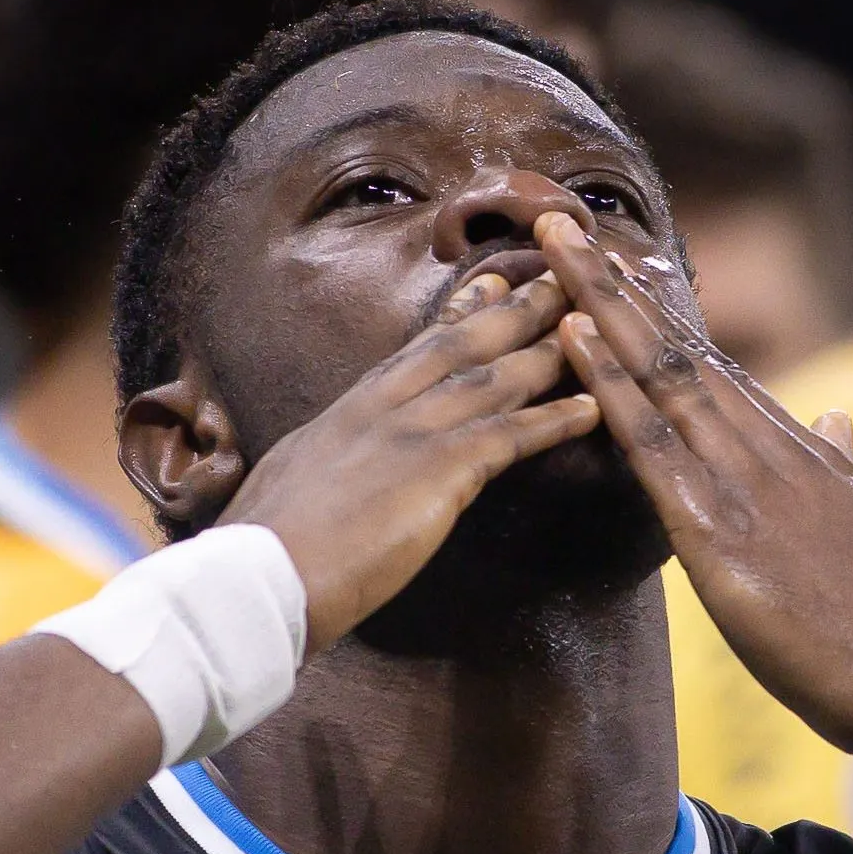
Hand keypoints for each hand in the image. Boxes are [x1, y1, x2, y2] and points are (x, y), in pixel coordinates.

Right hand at [220, 270, 603, 649]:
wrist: (257, 577)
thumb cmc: (266, 550)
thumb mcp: (293, 485)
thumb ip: (324, 468)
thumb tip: (323, 475)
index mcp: (349, 412)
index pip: (414, 352)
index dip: (458, 316)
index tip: (489, 284)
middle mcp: (383, 407)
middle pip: (460, 343)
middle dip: (514, 308)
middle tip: (558, 276)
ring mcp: (411, 432)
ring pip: (492, 377)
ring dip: (548, 349)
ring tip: (594, 323)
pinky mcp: (436, 469)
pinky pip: (510, 435)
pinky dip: (555, 420)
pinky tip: (592, 409)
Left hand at [535, 211, 852, 754]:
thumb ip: (845, 468)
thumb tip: (836, 421)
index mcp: (798, 450)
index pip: (716, 366)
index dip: (662, 311)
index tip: (621, 261)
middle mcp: (767, 446)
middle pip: (677, 348)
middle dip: (614, 284)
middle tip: (557, 221)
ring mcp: (740, 479)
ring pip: (657, 372)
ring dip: (599, 306)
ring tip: (552, 247)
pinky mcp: (714, 527)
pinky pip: (648, 441)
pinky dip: (606, 384)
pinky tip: (572, 338)